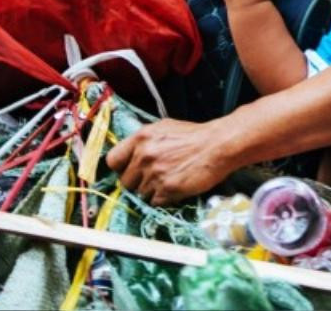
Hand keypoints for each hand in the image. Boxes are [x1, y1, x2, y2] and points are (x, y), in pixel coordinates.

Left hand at [106, 118, 234, 204]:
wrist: (218, 145)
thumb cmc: (194, 136)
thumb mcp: (164, 128)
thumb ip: (145, 141)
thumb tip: (131, 153)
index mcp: (141, 138)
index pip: (113, 160)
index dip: (120, 168)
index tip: (127, 171)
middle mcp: (144, 156)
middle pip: (125, 181)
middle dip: (137, 182)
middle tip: (152, 179)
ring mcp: (154, 173)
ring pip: (140, 194)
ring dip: (152, 191)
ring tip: (168, 181)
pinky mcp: (167, 188)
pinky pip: (154, 202)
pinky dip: (163, 199)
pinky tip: (174, 188)